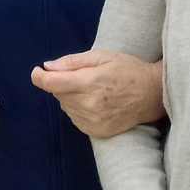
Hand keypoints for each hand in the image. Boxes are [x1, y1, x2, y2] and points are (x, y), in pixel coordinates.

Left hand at [30, 51, 164, 137]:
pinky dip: (79, 110)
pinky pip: (75, 119)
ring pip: (65, 107)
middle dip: (63, 83)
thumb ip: (72, 61)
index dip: (39, 77)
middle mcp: (89, 105)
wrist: (152, 95)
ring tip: (92, 90)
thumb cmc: (127, 70)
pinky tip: (95, 103)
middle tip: (83, 77)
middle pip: (58, 94)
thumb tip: (47, 67)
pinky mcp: (97, 132)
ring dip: (71, 97)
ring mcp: (93, 121)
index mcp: (90, 83)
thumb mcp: (101, 56)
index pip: (52, 84)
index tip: (37, 71)